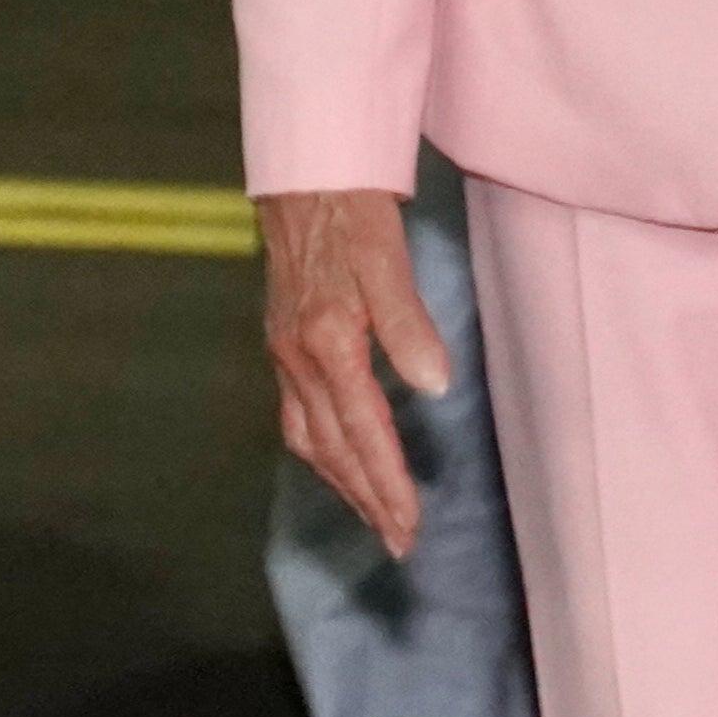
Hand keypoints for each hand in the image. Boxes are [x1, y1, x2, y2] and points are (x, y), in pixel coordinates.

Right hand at [262, 188, 449, 555]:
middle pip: (334, 449)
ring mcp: (285, 352)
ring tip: (374, 515)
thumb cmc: (350, 209)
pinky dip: (323, 451)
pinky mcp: (283, 342)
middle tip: (399, 544)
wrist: (302, 172)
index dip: (388, 485)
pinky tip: (339, 457)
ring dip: (343, 483)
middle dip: (367, 500)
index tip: (409, 529)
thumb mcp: (386, 259)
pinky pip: (299, 416)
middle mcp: (298, 357)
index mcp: (326, 342)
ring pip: (310, 439)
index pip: (363, 433)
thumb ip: (408, 325)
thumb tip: (435, 388)